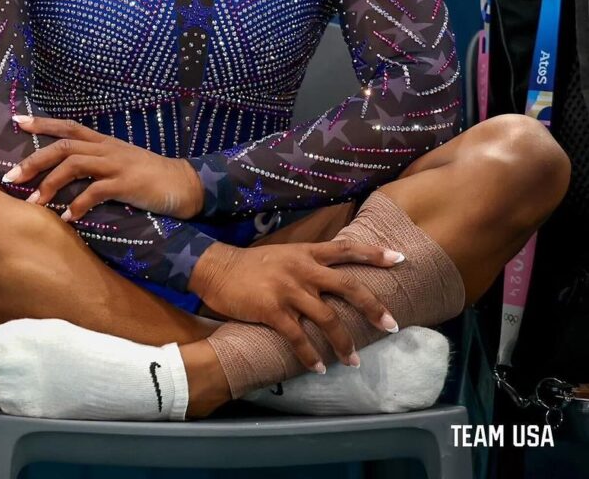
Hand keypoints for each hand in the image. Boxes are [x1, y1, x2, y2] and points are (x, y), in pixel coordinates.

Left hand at [3, 115, 204, 219]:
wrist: (182, 184)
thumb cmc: (147, 176)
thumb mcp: (119, 162)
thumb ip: (95, 164)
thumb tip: (64, 175)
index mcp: (103, 142)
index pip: (68, 126)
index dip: (42, 122)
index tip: (17, 120)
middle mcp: (106, 148)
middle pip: (64, 146)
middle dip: (34, 160)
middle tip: (11, 177)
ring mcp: (117, 164)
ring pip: (75, 164)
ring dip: (51, 183)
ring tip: (35, 203)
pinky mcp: (126, 183)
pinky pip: (96, 191)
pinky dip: (78, 205)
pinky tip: (67, 218)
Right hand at [188, 239, 402, 370]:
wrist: (217, 268)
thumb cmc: (252, 264)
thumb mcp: (285, 255)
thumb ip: (308, 263)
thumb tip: (333, 279)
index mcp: (307, 253)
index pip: (346, 249)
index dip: (374, 253)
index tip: (399, 258)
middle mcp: (303, 269)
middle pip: (348, 286)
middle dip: (373, 307)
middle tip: (391, 325)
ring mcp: (288, 289)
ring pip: (328, 318)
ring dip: (343, 343)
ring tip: (353, 362)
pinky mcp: (272, 309)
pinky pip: (299, 337)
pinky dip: (311, 356)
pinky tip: (319, 368)